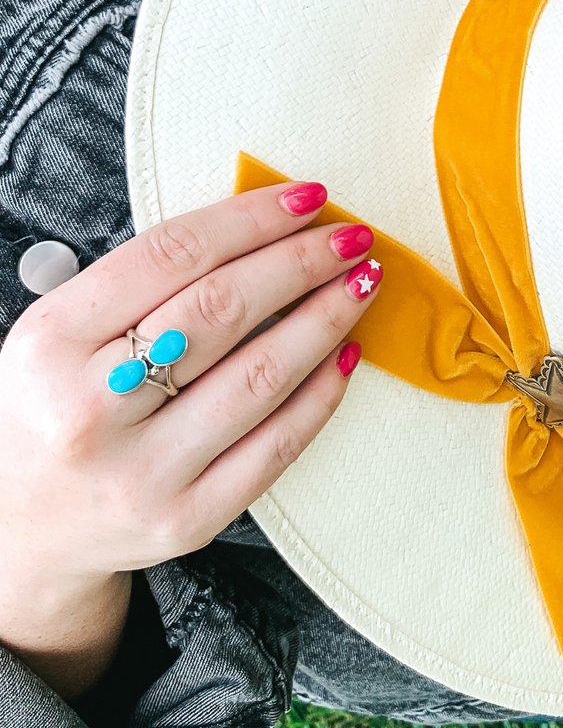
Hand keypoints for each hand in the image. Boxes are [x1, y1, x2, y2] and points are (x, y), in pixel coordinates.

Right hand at [0, 182, 380, 695]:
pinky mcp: (187, 518)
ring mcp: (142, 472)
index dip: (253, 218)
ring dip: (327, 318)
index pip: (172, 255)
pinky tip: (346, 353)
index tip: (309, 197)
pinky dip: (322, 392)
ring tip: (363, 283)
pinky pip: (277, 445)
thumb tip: (261, 229)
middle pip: (223, 310)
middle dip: (302, 262)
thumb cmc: (53, 410)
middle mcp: (90, 409)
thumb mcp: (61, 336)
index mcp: (51, 342)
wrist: (24, 529)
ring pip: (262, 376)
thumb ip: (140, 286)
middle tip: (352, 236)